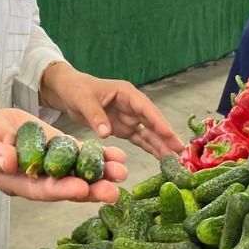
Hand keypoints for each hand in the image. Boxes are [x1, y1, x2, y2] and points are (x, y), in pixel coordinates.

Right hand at [0, 108, 125, 202]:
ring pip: (79, 171)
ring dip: (101, 173)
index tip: (82, 189)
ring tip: (122, 171)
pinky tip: (118, 154)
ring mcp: (51, 164)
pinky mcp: (58, 148)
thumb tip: (9, 162)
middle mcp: (39, 178)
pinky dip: (99, 154)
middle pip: (67, 187)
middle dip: (91, 189)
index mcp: (18, 183)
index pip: (42, 190)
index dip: (62, 190)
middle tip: (114, 191)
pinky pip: (81, 153)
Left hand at [40, 63, 182, 158]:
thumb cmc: (76, 89)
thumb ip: (95, 116)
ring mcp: (129, 118)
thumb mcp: (83, 100)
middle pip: (152, 122)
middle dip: (166, 136)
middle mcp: (132, 105)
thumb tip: (106, 133)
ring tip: (175, 159)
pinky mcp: (124, 128)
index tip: (169, 134)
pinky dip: (150, 148)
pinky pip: (140, 139)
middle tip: (180, 151)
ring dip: (161, 145)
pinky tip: (161, 158)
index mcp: (126, 93)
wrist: (67, 93)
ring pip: (149, 133)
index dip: (158, 121)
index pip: (146, 108)